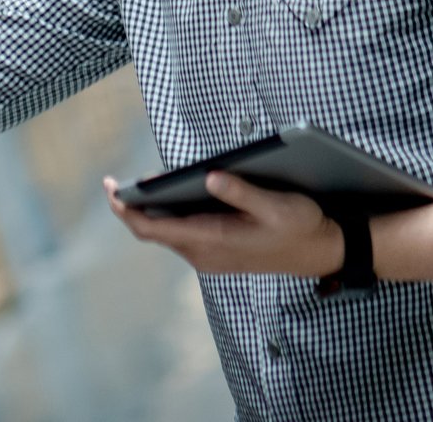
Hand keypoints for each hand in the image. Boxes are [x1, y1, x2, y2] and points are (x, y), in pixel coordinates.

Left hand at [103, 172, 345, 277]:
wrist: (321, 253)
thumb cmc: (300, 227)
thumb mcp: (278, 205)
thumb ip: (242, 192)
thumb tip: (210, 176)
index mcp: (213, 240)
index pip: (153, 228)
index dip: (127, 210)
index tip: (111, 190)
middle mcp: (205, 254)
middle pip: (152, 232)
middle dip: (130, 208)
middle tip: (113, 183)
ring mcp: (209, 256)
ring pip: (166, 233)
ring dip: (149, 211)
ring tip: (136, 185)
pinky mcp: (216, 252)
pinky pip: (180, 234)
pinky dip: (167, 216)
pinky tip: (167, 195)